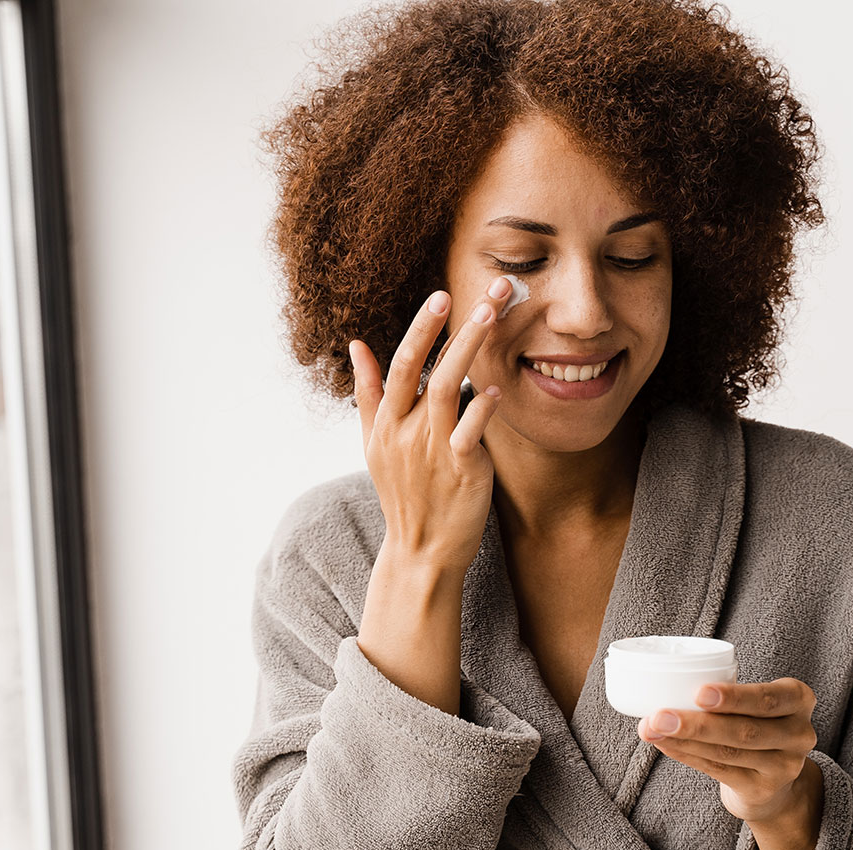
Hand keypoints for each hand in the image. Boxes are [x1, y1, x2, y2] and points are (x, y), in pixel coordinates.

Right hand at [348, 277, 515, 571]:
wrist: (421, 551)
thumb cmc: (404, 494)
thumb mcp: (375, 444)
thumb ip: (369, 393)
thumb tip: (357, 345)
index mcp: (386, 421)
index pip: (400, 364)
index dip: (420, 329)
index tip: (441, 295)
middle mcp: (405, 430)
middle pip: (423, 368)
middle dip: (450, 327)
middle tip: (480, 294)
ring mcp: (431, 449)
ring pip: (446, 388)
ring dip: (467, 349)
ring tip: (491, 317)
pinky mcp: (460, 469)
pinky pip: (469, 430)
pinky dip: (481, 406)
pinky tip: (495, 386)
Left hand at [637, 678, 818, 824]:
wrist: (775, 780)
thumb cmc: (755, 722)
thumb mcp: (756, 703)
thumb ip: (729, 694)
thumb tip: (665, 682)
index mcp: (798, 699)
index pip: (767, 698)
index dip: (734, 697)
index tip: (699, 693)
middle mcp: (799, 734)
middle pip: (745, 730)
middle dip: (698, 723)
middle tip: (659, 715)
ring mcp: (784, 767)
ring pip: (728, 752)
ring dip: (684, 739)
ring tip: (651, 727)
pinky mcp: (762, 789)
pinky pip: (718, 770)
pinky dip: (686, 754)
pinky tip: (664, 743)